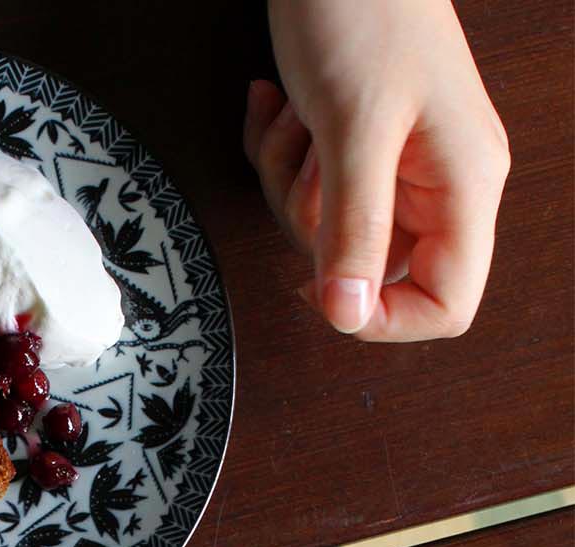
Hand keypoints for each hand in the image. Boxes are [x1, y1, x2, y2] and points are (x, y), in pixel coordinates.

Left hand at [243, 0, 509, 340]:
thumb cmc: (362, 10)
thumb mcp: (352, 130)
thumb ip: (353, 228)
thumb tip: (348, 317)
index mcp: (463, 184)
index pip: (446, 304)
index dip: (383, 319)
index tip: (325, 295)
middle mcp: (439, 182)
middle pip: (372, 272)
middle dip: (317, 229)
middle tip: (308, 166)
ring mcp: (398, 164)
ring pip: (330, 233)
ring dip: (292, 184)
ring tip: (298, 119)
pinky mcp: (357, 147)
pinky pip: (310, 191)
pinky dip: (281, 156)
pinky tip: (282, 107)